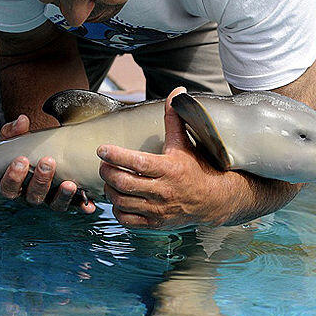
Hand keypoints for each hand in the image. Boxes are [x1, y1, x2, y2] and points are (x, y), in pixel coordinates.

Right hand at [0, 114, 95, 212]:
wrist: (48, 151)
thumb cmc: (29, 148)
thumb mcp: (17, 139)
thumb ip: (15, 131)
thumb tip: (22, 120)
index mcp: (16, 183)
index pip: (9, 187)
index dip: (13, 176)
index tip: (21, 160)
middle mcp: (32, 194)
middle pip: (33, 196)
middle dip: (40, 180)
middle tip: (48, 162)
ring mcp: (51, 199)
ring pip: (54, 204)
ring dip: (62, 195)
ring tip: (69, 184)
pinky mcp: (69, 200)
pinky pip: (75, 207)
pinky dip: (82, 206)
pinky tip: (89, 204)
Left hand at [97, 87, 242, 228]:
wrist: (213, 199)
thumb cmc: (196, 167)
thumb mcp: (184, 143)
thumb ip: (174, 118)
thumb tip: (177, 92)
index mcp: (169, 168)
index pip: (136, 162)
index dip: (115, 155)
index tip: (102, 149)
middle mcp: (163, 191)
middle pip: (123, 183)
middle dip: (107, 172)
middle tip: (103, 164)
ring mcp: (158, 210)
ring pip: (122, 202)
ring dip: (110, 190)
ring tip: (110, 180)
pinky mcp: (155, 224)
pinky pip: (127, 220)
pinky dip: (117, 210)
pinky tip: (119, 198)